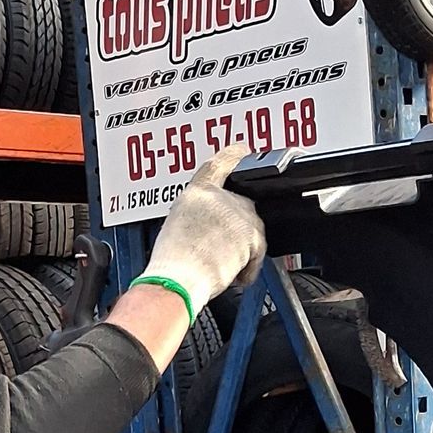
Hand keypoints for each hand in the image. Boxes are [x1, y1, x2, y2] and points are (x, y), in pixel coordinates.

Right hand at [144, 148, 266, 308]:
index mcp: (196, 191)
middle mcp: (219, 197)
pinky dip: (249, 268)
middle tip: (219, 250)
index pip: (220, 163)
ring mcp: (237, 214)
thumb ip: (200, 213)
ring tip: (219, 265)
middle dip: (237, 228)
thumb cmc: (173, 265)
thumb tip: (213, 222)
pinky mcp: (251, 234)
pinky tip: (232, 274)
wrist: (179, 282)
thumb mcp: (178, 225)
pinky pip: (258, 252)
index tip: (243, 150)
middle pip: (242, 204)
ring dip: (240, 249)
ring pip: (251, 230)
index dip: (235, 154)